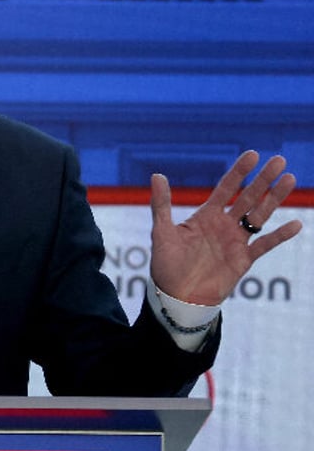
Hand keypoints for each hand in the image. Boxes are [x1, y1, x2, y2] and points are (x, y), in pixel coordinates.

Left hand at [149, 150, 301, 305]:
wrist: (176, 296)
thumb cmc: (166, 264)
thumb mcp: (161, 232)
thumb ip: (162, 204)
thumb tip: (156, 175)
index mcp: (205, 216)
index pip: (226, 188)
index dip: (239, 172)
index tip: (253, 154)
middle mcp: (224, 225)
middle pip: (247, 197)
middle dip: (263, 179)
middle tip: (279, 160)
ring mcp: (236, 242)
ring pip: (260, 216)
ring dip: (274, 198)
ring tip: (290, 179)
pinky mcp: (244, 260)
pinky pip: (264, 245)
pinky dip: (279, 236)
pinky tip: (295, 224)